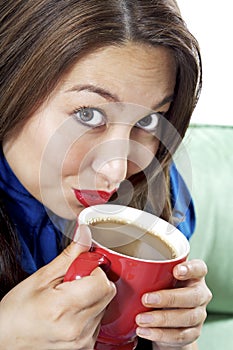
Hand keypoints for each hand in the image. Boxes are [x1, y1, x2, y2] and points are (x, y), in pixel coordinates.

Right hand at [0, 225, 115, 349]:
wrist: (6, 342)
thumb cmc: (16, 313)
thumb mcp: (40, 278)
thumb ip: (69, 256)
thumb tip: (85, 234)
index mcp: (65, 308)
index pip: (104, 282)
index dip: (94, 271)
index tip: (80, 270)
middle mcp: (78, 329)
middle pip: (107, 293)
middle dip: (94, 282)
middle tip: (71, 284)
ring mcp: (82, 342)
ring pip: (104, 306)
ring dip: (91, 298)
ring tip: (67, 301)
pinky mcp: (85, 348)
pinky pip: (98, 321)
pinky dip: (88, 313)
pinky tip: (70, 313)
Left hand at [135, 259, 211, 348]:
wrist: (170, 317)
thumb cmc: (163, 288)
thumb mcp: (161, 277)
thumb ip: (151, 270)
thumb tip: (119, 264)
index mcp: (195, 275)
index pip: (199, 268)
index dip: (190, 269)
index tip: (176, 270)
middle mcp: (200, 294)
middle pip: (193, 296)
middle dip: (168, 298)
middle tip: (146, 299)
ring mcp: (199, 314)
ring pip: (186, 317)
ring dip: (161, 319)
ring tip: (141, 319)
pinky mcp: (193, 333)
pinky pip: (179, 335)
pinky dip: (160, 334)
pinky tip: (145, 331)